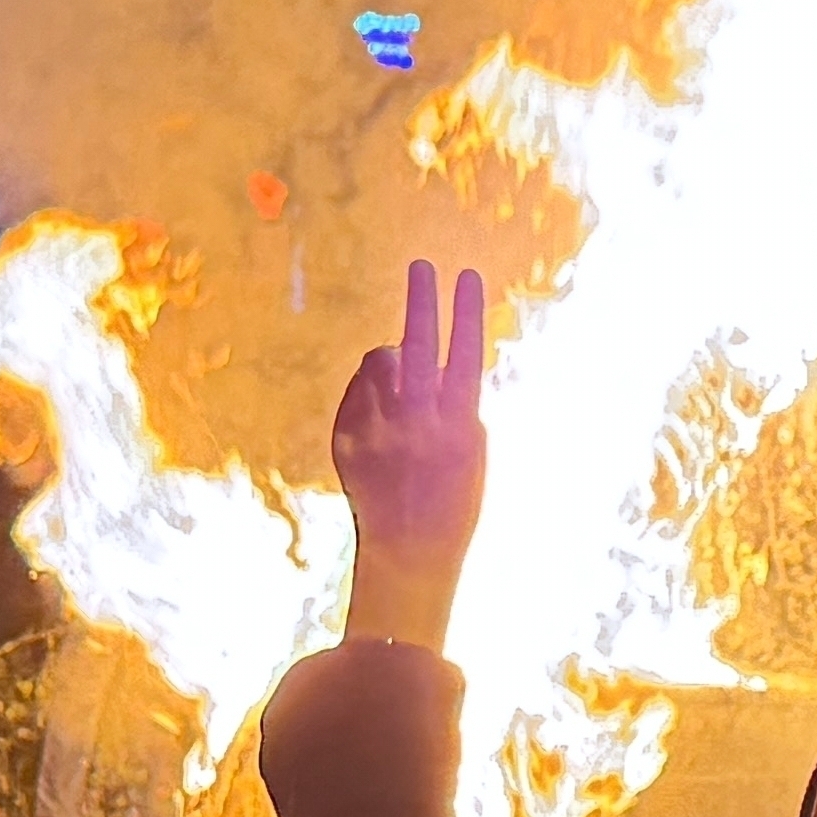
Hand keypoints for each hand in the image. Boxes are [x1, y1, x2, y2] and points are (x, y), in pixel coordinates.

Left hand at [333, 262, 489, 653]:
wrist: (408, 551)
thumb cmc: (451, 499)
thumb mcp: (469, 449)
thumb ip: (451, 401)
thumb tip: (412, 357)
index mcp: (458, 422)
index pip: (465, 352)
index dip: (467, 311)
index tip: (468, 274)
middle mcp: (416, 420)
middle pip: (419, 342)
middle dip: (422, 300)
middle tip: (421, 266)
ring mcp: (378, 427)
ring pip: (380, 363)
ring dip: (392, 361)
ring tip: (403, 389)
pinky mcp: (346, 436)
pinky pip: (358, 392)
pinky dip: (370, 395)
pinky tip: (382, 426)